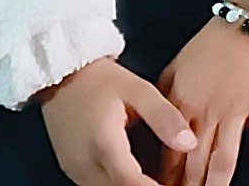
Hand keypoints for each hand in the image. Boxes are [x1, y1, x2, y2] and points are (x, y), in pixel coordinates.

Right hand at [42, 57, 196, 185]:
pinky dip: (118, 184)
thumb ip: (164, 117)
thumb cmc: (98, 79)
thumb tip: (188, 142)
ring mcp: (75, 168)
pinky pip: (98, 185)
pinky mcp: (71, 168)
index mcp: (103, 142)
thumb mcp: (138, 90)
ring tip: (157, 178)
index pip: (131, 182)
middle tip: (171, 181)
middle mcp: (84, 161)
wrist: (60, 73)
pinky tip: (136, 176)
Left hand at [157, 17, 248, 185]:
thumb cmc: (210, 44)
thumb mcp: (174, 69)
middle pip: (194, 163)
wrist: (246, 20)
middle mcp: (208, 111)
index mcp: (183, 103)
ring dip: (217, 185)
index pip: (169, 152)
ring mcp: (237, 110)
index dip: (164, 178)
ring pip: (225, 159)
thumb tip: (149, 126)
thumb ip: (162, 100)